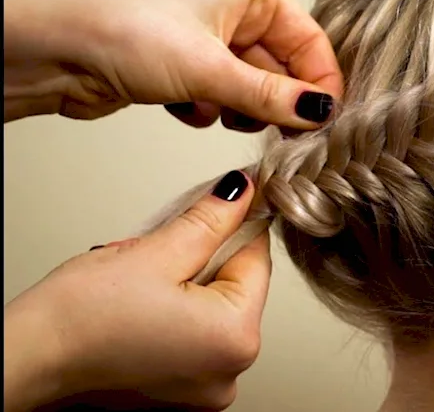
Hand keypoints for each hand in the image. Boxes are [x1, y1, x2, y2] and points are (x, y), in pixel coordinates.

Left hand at [3, 0, 342, 130]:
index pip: (307, 39)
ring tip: (217, 111)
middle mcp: (231, 9)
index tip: (325, 121)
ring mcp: (205, 38)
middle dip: (276, 101)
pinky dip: (208, 109)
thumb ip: (272, 97)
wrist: (51, 52)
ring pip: (250, 87)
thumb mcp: (210, 71)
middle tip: (281, 135)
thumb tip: (322, 112)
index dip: (320, 81)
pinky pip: (219, 96)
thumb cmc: (124, 34)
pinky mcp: (182, 66)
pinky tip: (182, 107)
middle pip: (280, 66)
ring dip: (239, 108)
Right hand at [3, 170, 269, 410]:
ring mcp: (203, 389)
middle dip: (203, 258)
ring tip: (143, 282)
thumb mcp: (156, 251)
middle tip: (161, 248)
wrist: (25, 361)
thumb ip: (210, 219)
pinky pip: (193, 336)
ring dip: (187, 284)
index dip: (237, 223)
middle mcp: (229, 374)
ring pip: (212, 309)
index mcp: (236, 339)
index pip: (258, 260)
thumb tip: (242, 191)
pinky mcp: (178, 393)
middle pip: (235, 286)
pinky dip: (175, 314)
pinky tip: (142, 308)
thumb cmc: (77, 320)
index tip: (225, 199)